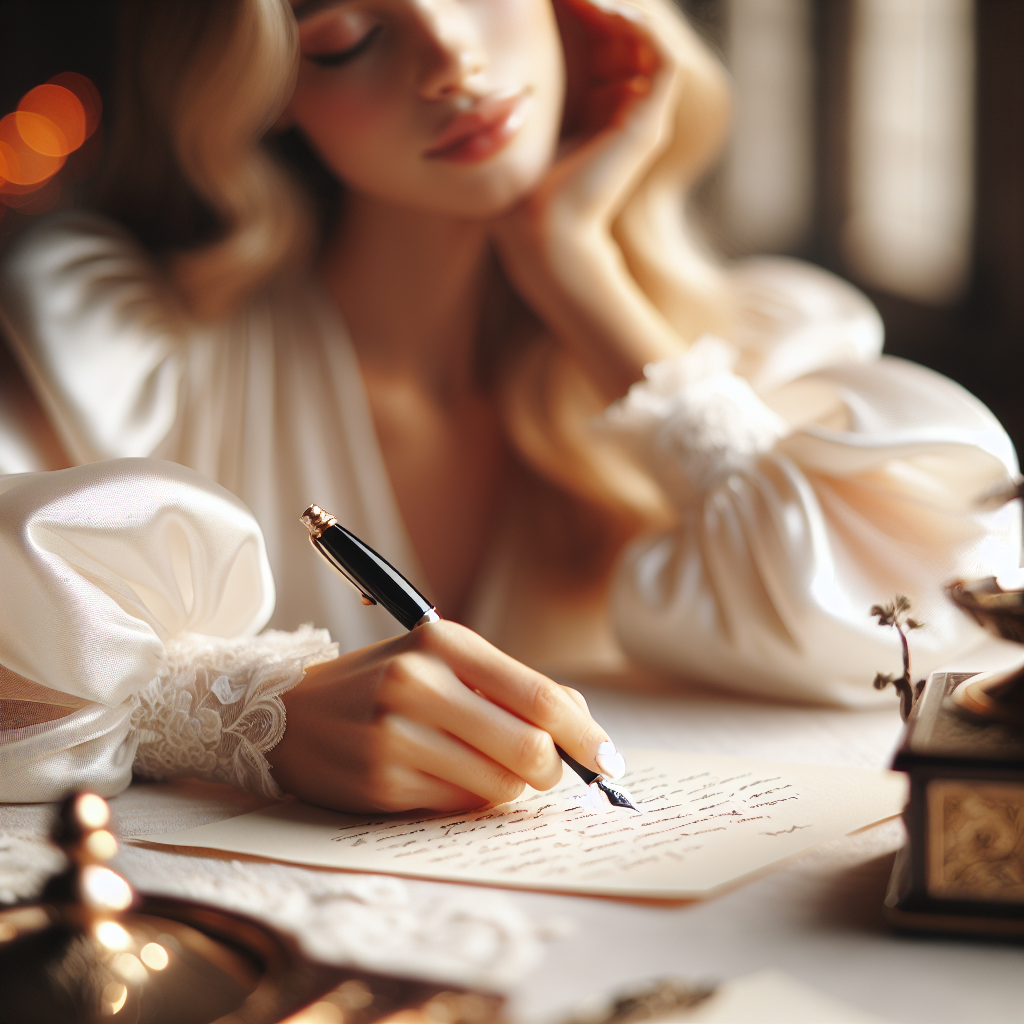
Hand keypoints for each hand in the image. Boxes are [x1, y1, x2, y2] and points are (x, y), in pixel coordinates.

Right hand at [267, 620, 619, 812]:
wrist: (291, 711)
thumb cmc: (383, 681)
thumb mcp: (442, 659)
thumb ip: (509, 685)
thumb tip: (581, 722)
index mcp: (443, 644)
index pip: (540, 695)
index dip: (586, 734)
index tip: (608, 758)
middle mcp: (418, 686)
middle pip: (530, 749)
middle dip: (553, 769)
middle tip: (549, 770)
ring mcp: (396, 737)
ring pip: (499, 785)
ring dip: (511, 786)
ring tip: (489, 767)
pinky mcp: (380, 784)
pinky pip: (459, 806)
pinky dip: (471, 799)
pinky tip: (448, 777)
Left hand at [490, 0, 683, 396]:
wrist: (538, 232)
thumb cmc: (520, 190)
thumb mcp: (521, 124)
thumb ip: (524, 92)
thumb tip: (491, 55)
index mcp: (598, 110)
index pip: (600, 41)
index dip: (581, 8)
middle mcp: (625, 110)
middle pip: (624, 33)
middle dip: (597, 1)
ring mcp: (641, 118)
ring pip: (646, 39)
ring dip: (618, 6)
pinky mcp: (647, 126)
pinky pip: (662, 60)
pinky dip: (641, 28)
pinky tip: (606, 8)